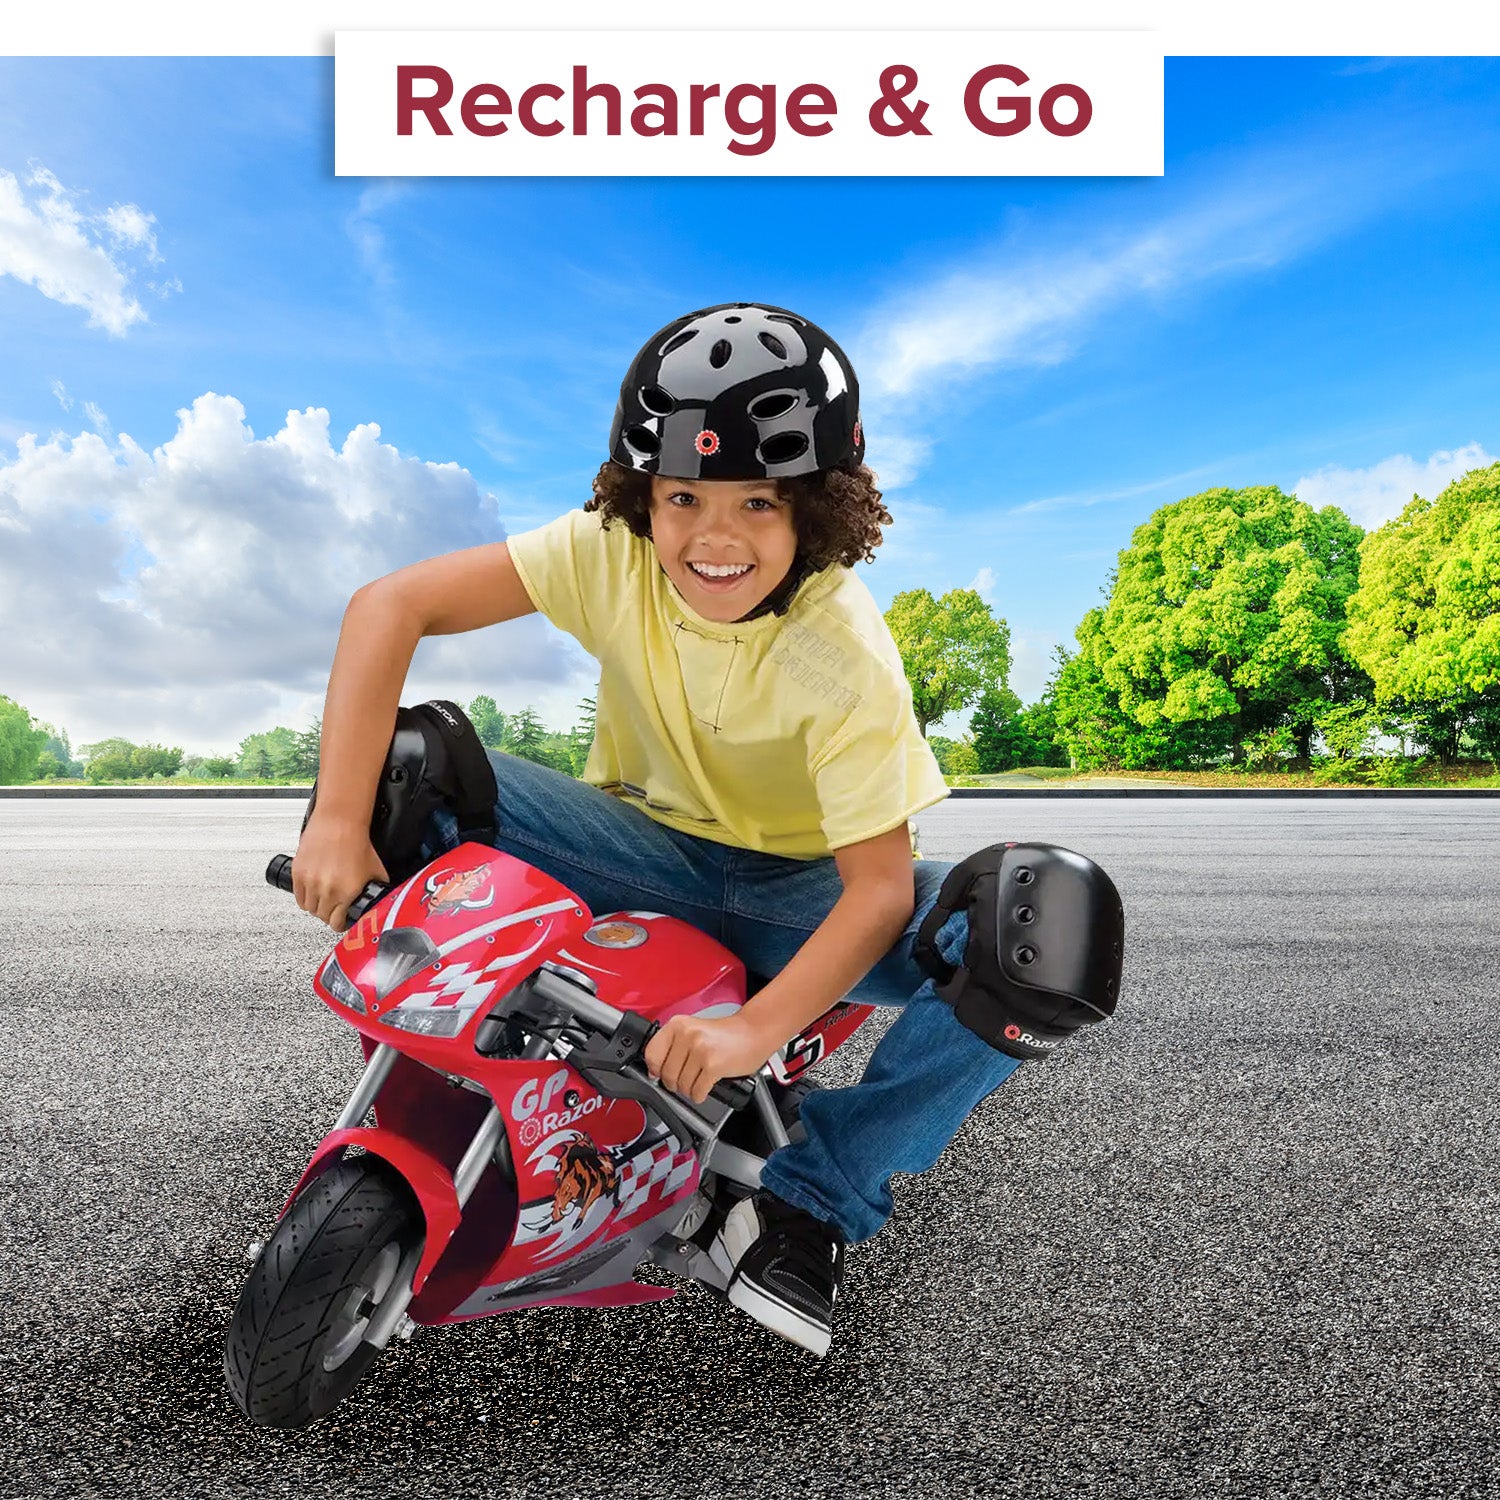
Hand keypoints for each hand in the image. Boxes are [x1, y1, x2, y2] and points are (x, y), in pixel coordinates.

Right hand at [292, 814, 388, 931]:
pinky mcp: (298, 873)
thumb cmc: (356, 842)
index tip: (342, 921)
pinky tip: (313, 891)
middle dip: (329, 914)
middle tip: (334, 908)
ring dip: (316, 906)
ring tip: (324, 898)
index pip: (337, 923)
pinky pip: (298, 896)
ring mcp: (310, 882)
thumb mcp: (376, 870)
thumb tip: (382, 901)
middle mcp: (327, 890)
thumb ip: (378, 889)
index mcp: (347, 892)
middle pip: (322, 916)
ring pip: (309, 908)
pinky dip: (305, 897)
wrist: (339, 822)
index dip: (340, 923)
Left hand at [643, 1012, 773, 1104]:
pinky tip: (707, 1086)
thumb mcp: (694, 1031)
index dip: (656, 1069)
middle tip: (686, 1080)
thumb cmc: (727, 1034)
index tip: (661, 1074)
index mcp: (678, 1025)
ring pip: (682, 1085)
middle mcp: (687, 1035)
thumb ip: (673, 1047)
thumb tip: (654, 1072)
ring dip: (690, 1090)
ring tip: (699, 1080)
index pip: (651, 1054)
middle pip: (667, 1074)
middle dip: (676, 1084)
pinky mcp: (713, 1065)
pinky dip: (700, 1095)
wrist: (756, 1031)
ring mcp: (700, 1050)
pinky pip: (697, 1091)